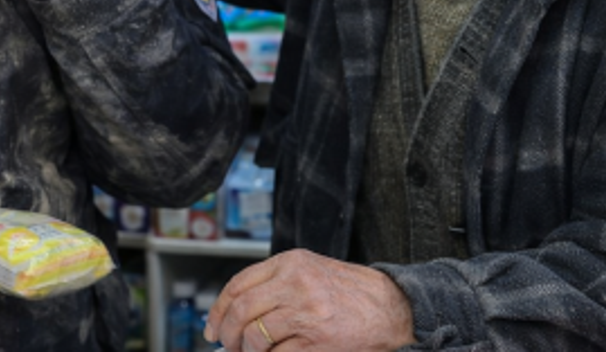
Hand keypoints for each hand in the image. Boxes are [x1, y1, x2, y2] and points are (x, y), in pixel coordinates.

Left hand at [204, 249, 415, 350]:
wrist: (393, 308)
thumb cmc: (352, 293)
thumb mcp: (310, 272)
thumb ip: (275, 285)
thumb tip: (237, 312)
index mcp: (291, 263)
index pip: (239, 284)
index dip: (218, 309)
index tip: (212, 326)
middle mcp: (296, 283)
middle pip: (242, 310)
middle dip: (227, 333)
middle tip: (227, 346)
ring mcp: (306, 312)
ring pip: (255, 335)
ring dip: (247, 351)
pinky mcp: (317, 340)